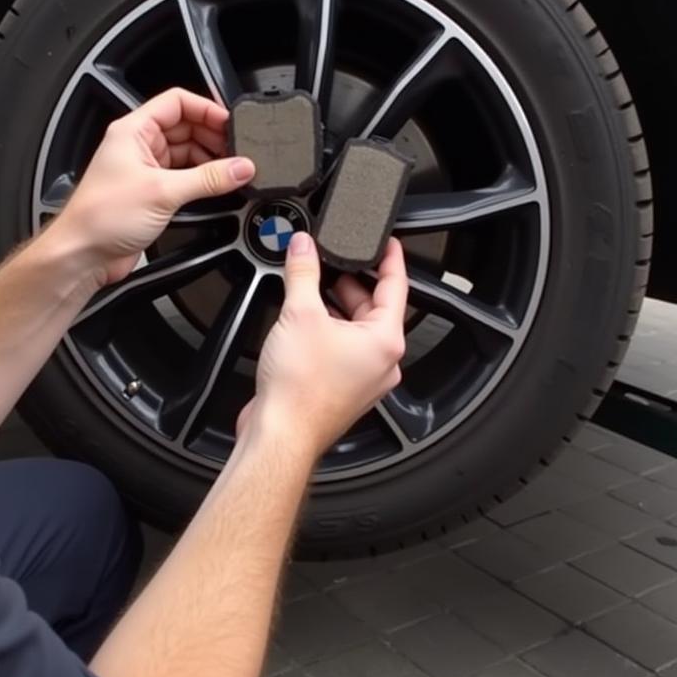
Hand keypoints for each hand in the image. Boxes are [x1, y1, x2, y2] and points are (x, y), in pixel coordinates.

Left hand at [56, 87, 254, 284]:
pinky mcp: (151, 193)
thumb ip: (207, 179)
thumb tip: (240, 167)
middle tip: (237, 152)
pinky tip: (218, 187)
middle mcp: (138, 146)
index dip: (206, 108)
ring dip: (209, 161)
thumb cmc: (99, 218)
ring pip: (187, 154)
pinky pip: (184, 178)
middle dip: (212, 138)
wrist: (82, 255)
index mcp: (133, 131)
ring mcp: (145, 170)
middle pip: (186, 127)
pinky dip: (202, 181)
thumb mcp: (163, 192)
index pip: (177, 102)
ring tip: (232, 171)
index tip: (230, 123)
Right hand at [243, 233, 407, 459]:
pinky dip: (327, 329)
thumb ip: (303, 272)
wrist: (280, 434)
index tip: (387, 242)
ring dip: (335, 306)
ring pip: (355, 328)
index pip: (396, 285)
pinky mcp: (341, 387)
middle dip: (350, 281)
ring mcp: (362, 377)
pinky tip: (302, 321)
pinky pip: (341, 348)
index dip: (390, 258)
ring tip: (310, 288)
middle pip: (373, 307)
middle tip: (332, 260)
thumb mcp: (300, 313)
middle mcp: (381, 362)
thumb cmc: (300, 391)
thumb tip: (303, 247)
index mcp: (385, 341)